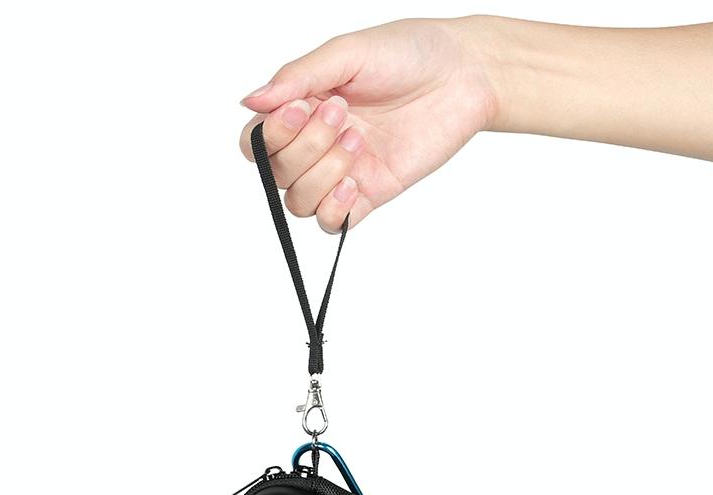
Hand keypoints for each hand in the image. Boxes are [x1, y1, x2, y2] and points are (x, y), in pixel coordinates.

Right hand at [238, 17, 497, 232]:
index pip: (258, 143)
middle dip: (305, 147)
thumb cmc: (408, 54)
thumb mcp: (347, 53)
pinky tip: (354, 182)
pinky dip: (334, 209)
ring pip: (299, 202)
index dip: (271, 136)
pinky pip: (332, 224)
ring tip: (358, 141)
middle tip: (343, 114)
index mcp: (303, 108)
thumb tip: (250, 101)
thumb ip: (298, 77)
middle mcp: (316, 144)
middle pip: (278, 174)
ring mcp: (342, 172)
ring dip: (322, 174)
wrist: (463, 75)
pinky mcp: (370, 194)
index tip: (302, 108)